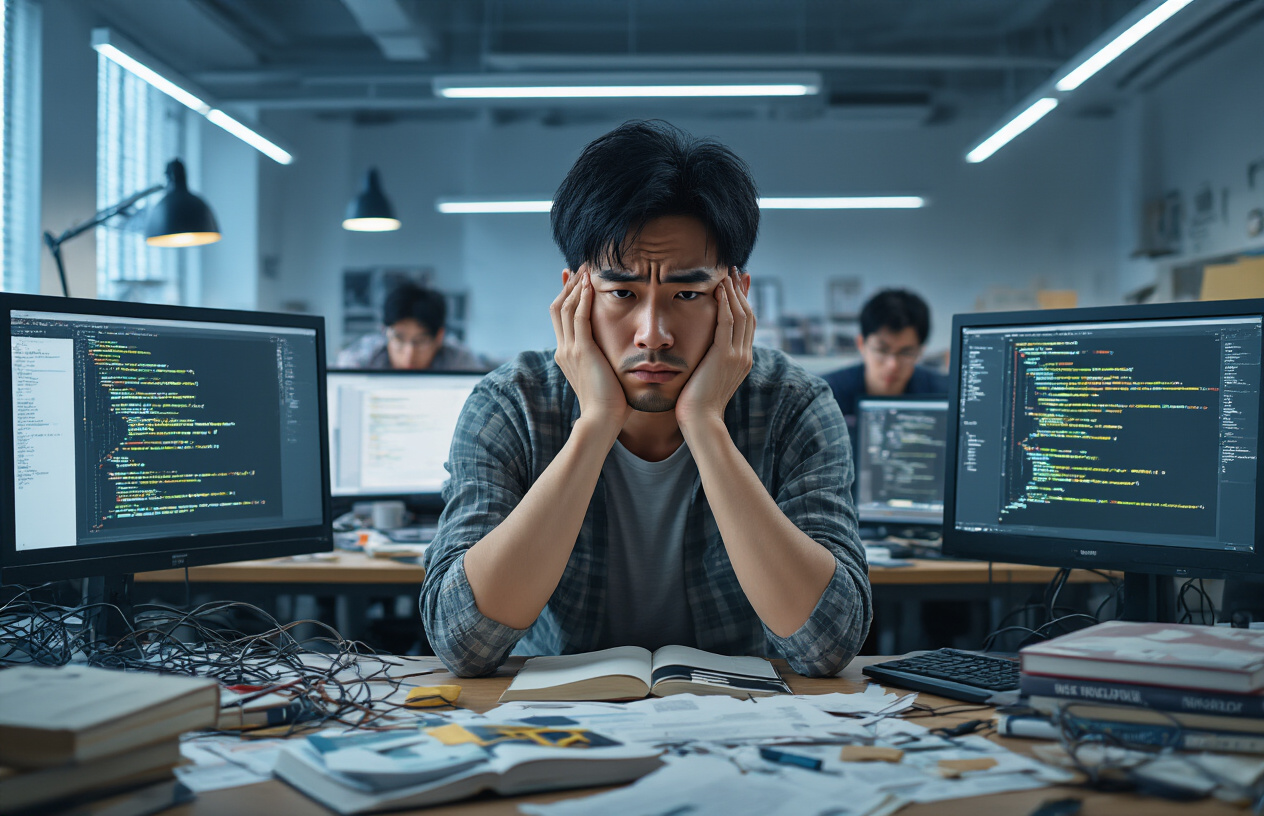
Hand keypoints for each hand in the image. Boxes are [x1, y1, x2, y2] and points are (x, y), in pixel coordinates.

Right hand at [550, 268, 631, 430]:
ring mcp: (570, 350)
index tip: (575, 278)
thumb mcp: (604, 376)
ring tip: (586, 269)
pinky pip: (579, 317)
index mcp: (567, 355)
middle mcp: (564, 349)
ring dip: (576, 286)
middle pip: (558, 307)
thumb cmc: (610, 404)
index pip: (561, 317)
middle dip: (569, 285)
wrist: (602, 420)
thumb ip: (606, 360)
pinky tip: (591, 284)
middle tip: (579, 266)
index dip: (567, 295)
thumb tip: (619, 353)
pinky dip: (584, 298)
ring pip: (566, 308)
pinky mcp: (582, 351)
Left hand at [676, 269, 753, 431]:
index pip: (747, 325)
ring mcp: (737, 356)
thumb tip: (702, 352)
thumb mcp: (706, 378)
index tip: (739, 284)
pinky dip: (725, 304)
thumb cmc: (696, 404)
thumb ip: (709, 362)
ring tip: (727, 274)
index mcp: (742, 361)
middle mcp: (744, 356)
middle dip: (742, 292)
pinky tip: (719, 290)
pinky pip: (728, 323)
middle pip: (749, 315)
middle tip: (736, 271)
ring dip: (734, 292)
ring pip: (741, 315)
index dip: (744, 302)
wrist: (700, 421)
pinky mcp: (725, 356)